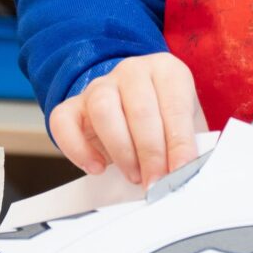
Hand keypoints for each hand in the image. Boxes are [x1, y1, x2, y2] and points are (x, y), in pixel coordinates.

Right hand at [47, 52, 205, 186]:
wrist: (138, 109)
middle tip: (156, 182)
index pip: (175, 104)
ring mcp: (100, 85)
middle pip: (139, 107)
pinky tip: (97, 168)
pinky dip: (78, 148)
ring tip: (134, 175)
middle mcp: (132, 71)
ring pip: (102, 108)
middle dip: (150, 152)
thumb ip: (188, 146)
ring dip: (120, 150)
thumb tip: (188, 174)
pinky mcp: (73, 105)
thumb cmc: (167, 121)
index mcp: (167, 70)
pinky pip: (63, 120)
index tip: (182, 170)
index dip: (179, 141)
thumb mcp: (188, 127)